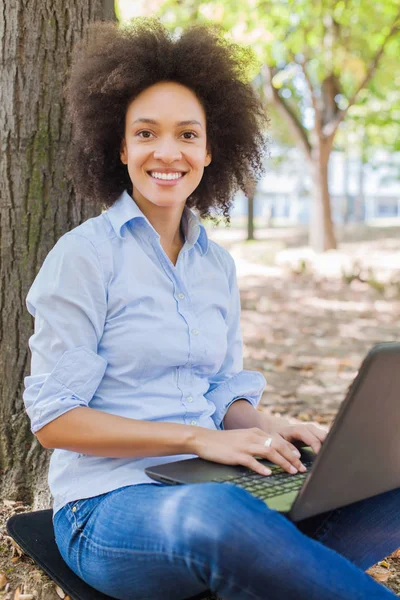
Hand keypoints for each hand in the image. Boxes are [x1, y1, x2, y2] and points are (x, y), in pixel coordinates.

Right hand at [192, 427, 308, 476]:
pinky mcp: (236, 454)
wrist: (204, 439)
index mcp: (255, 432)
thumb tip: (271, 453)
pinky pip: (251, 461)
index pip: (279, 440)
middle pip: (278, 446)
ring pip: (269, 452)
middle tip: (301, 468)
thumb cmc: (224, 442)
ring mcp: (244, 445)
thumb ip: (257, 443)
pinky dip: (261, 467)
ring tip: (291, 471)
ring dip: (283, 462)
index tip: (300, 459)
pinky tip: (269, 474)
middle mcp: (252, 437)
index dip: (291, 450)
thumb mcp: (243, 438)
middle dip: (292, 458)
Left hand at [274, 423, 328, 454]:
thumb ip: (286, 447)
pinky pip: (325, 437)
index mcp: (299, 430)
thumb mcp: (277, 441)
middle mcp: (308, 427)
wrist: (278, 428)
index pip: (314, 440)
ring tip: (330, 458)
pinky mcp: (315, 432)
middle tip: (328, 460)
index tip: (321, 459)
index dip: (319, 449)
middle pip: (323, 436)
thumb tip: (298, 456)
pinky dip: (327, 445)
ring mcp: (313, 429)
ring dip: (329, 445)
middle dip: (327, 447)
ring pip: (326, 436)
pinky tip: (328, 453)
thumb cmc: (277, 436)